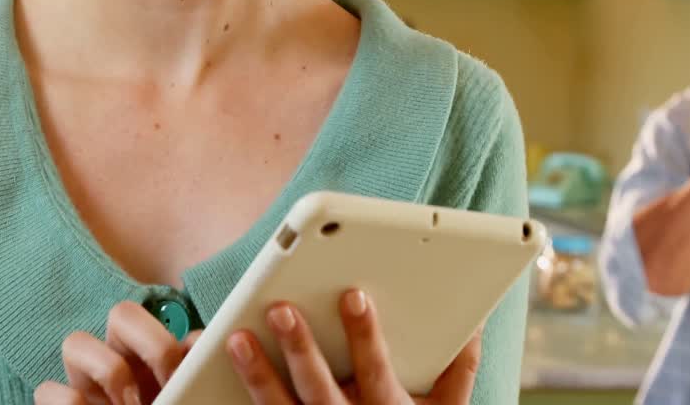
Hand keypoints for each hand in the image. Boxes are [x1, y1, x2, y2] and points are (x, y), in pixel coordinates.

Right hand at [35, 301, 200, 404]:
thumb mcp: (184, 397)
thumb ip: (190, 369)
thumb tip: (195, 342)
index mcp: (148, 356)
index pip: (163, 319)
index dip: (170, 338)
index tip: (187, 372)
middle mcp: (115, 360)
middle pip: (121, 314)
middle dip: (150, 341)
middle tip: (167, 383)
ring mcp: (84, 382)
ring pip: (76, 342)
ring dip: (110, 371)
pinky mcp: (56, 404)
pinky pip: (49, 390)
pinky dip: (70, 403)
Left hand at [226, 289, 480, 403]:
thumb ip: (459, 374)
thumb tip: (473, 325)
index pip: (375, 369)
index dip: (365, 334)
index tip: (353, 295)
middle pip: (318, 388)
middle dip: (300, 348)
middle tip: (280, 310)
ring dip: (257, 374)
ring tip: (235, 338)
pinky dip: (240, 401)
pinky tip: (216, 378)